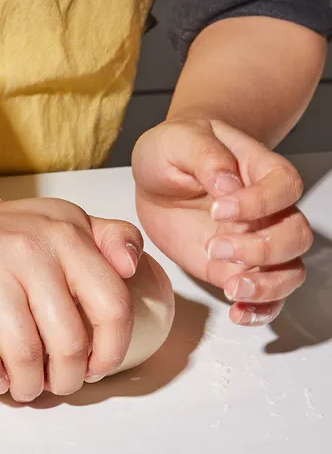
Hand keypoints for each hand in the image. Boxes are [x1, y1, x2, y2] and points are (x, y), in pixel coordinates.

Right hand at [0, 197, 142, 401]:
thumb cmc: (14, 236)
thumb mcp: (69, 224)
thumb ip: (113, 237)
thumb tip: (132, 267)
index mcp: (68, 233)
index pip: (111, 304)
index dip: (110, 349)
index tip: (97, 368)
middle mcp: (29, 242)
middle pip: (66, 338)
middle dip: (66, 377)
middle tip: (56, 384)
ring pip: (21, 347)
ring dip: (28, 384)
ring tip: (26, 388)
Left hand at [132, 118, 311, 325]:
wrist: (156, 179)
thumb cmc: (172, 152)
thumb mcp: (178, 141)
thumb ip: (205, 156)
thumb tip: (229, 183)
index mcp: (257, 171)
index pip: (283, 187)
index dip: (259, 202)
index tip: (219, 208)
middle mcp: (265, 210)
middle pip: (296, 235)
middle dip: (262, 249)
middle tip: (216, 247)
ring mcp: (252, 242)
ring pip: (289, 271)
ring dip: (267, 285)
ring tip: (231, 287)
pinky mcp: (233, 268)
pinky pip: (263, 296)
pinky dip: (259, 310)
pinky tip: (237, 312)